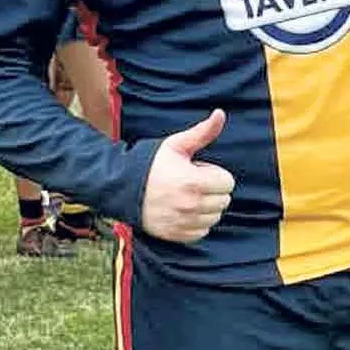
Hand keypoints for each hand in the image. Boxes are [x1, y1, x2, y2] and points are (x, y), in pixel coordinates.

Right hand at [141, 111, 235, 243]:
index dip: (214, 174)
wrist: (122, 187)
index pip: (228, 182)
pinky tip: (182, 210)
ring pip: (214, 217)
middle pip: (224, 200)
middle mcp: (191, 205)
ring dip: (206, 207)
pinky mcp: (177, 235)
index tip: (197, 170)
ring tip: (185, 196)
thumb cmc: (151, 164)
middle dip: (212, 190)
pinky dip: (196, 222)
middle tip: (190, 182)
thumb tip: (220, 114)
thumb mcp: (176, 144)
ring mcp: (184, 222)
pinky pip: (202, 231)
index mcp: (194, 182)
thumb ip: (202, 132)